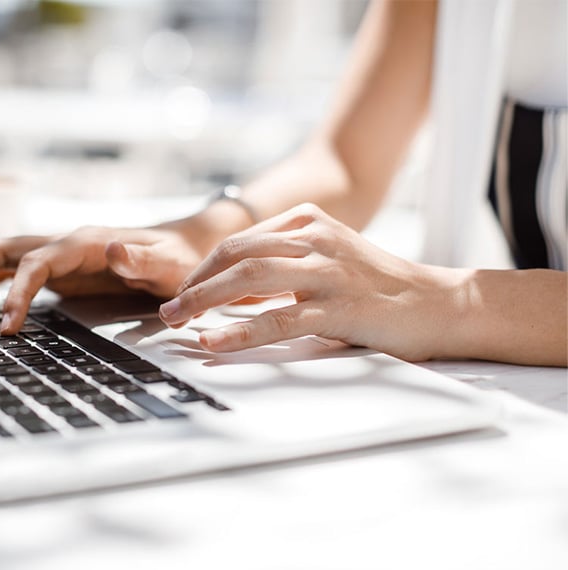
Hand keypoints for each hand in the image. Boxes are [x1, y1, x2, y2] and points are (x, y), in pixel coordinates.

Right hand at [0, 225, 206, 333]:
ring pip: (4, 258)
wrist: (187, 248)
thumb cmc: (179, 259)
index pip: (36, 263)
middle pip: (5, 250)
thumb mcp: (169, 265)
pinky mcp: (59, 271)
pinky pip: (17, 273)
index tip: (8, 327)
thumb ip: (141, 260)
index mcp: (85, 243)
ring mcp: (59, 256)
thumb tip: (111, 250)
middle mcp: (65, 244)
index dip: (17, 294)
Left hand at [158, 203, 466, 361]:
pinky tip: (214, 342)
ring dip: (203, 301)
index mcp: (307, 220)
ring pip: (249, 279)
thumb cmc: (377, 286)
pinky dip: (239, 332)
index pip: (237, 242)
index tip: (181, 293)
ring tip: (175, 321)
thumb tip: (225, 288)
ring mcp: (328, 271)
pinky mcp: (340, 307)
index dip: (202, 269)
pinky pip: (279, 319)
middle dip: (193, 284)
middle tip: (167, 310)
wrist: (440, 304)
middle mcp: (315, 238)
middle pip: (235, 255)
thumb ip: (281, 263)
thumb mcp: (325, 258)